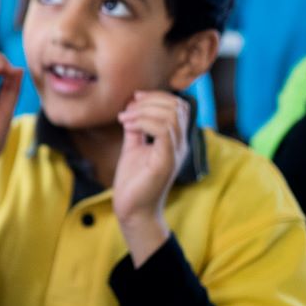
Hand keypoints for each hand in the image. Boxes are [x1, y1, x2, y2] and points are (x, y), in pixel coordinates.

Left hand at [113, 91, 188, 263]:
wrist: (132, 209)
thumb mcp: (133, 147)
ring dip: (144, 111)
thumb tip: (131, 107)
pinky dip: (144, 122)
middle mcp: (180, 144)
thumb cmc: (134, 180)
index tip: (133, 98)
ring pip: (172, 116)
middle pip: (177, 106)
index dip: (157, 96)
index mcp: (175, 140)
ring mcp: (175, 153)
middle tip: (128, 109)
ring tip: (125, 119)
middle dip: (150, 100)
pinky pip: (164, 132)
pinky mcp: (166, 162)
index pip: (178, 106)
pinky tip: (129, 127)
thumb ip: (136, 128)